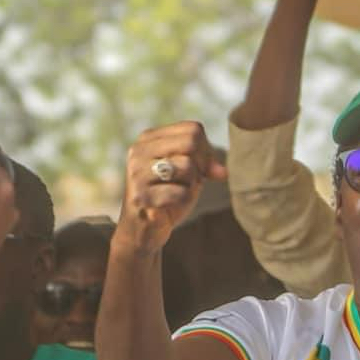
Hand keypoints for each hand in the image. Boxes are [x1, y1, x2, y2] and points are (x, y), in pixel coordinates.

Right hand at [120, 123, 224, 252]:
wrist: (143, 230)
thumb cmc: (168, 196)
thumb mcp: (190, 175)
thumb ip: (206, 164)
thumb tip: (222, 172)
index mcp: (148, 138)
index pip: (193, 129)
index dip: (205, 151)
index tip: (200, 169)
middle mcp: (138, 151)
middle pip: (190, 142)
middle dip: (200, 165)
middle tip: (191, 182)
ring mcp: (137, 173)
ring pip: (187, 166)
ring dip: (190, 185)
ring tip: (176, 193)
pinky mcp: (139, 196)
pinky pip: (181, 192)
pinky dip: (183, 202)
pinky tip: (169, 207)